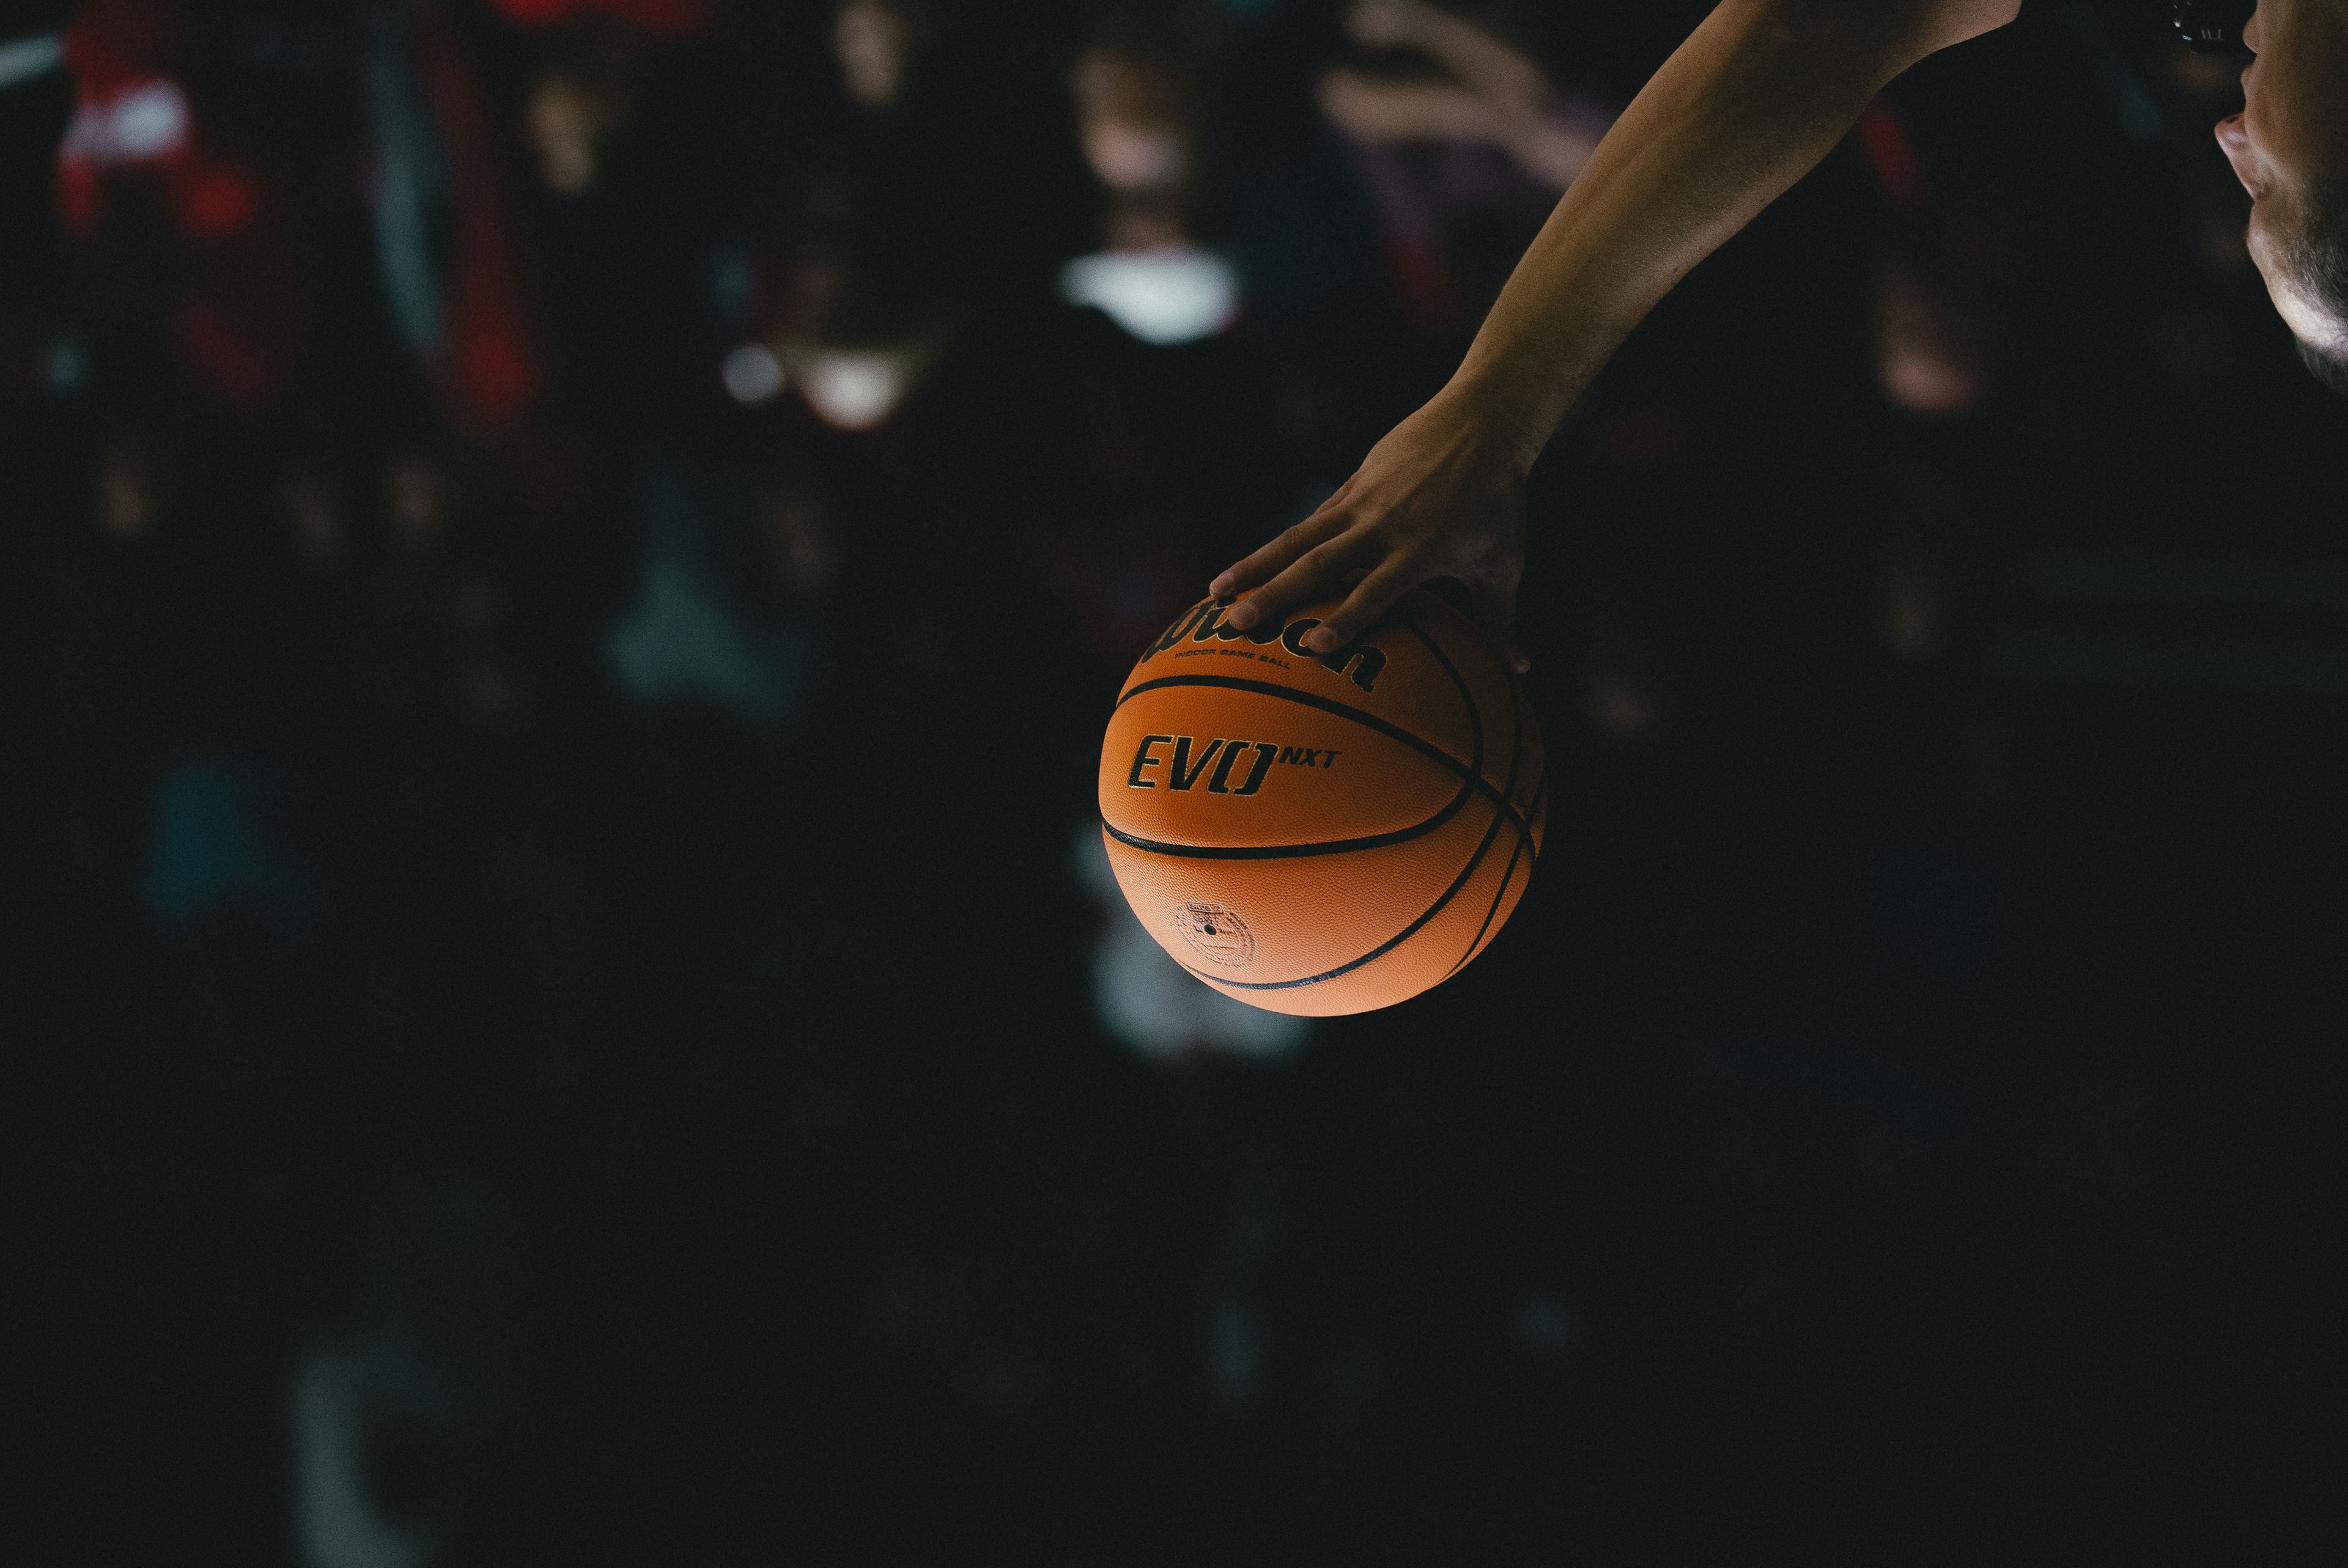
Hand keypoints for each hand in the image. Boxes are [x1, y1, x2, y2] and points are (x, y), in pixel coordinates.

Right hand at [1210, 391, 1532, 671]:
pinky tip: (1246, 568)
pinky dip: (1279, 545)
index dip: (1346, 618)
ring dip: (1254, 566)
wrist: (1483, 423)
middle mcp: (1382, 527)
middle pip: (1319, 565)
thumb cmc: (1499, 501)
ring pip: (1297, 538)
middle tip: (1238, 623)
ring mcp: (1361, 502)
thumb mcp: (1504, 562)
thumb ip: (1501, 619)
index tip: (1312, 647)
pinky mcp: (1352, 483)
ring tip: (1214, 593)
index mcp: (1420, 551)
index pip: (1375, 590)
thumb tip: (1520, 671)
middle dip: (1275, 595)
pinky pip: (1310, 520)